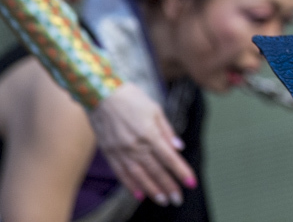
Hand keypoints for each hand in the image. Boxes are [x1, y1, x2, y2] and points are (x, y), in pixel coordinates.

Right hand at [89, 83, 195, 206]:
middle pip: (155, 170)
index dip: (181, 172)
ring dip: (152, 190)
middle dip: (169, 186)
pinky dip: (131, 185)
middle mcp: (135, 145)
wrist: (100, 93)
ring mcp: (120, 151)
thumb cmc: (132, 98)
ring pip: (139, 176)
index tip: (191, 183)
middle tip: (178, 199)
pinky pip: (121, 173)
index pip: (169, 158)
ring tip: (163, 201)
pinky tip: (139, 195)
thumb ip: (167, 130)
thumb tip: (178, 147)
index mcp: (149, 133)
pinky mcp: (109, 152)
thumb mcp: (155, 109)